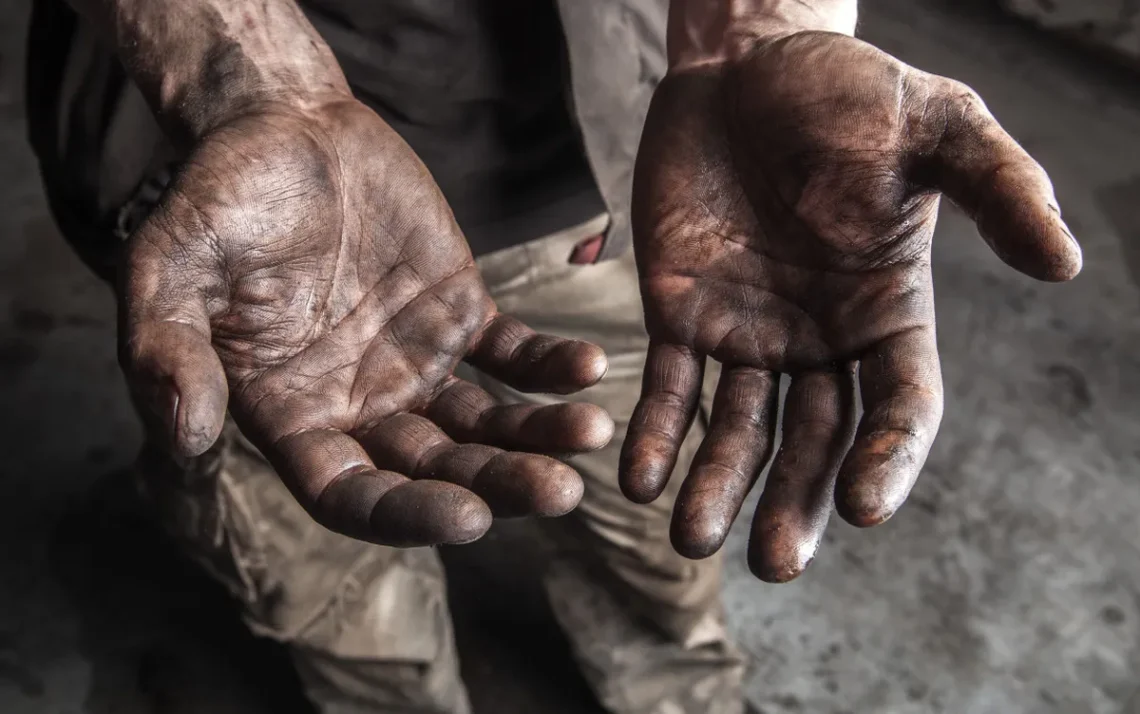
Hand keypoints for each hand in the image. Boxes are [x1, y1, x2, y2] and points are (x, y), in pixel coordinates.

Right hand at [123, 97, 613, 546]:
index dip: (407, 515)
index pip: (351, 495)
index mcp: (292, 418)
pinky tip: (589, 368)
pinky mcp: (458, 313)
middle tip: (561, 493)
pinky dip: (550, 364)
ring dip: (537, 435)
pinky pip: (511, 353)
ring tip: (593, 434)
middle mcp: (360, 406)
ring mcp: (415, 363)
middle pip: (436, 470)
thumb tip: (187, 439)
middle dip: (498, 486)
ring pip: (485, 422)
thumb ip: (166, 353)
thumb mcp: (167, 270)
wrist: (280, 127)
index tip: (471, 520)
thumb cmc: (216, 201)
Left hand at [623, 31, 1080, 580]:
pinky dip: (657, 435)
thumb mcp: (937, 127)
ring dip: (716, 487)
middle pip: (814, 442)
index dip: (887, 459)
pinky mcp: (681, 313)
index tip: (863, 509)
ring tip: (692, 540)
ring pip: (736, 429)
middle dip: (794, 502)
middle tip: (774, 563)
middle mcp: (819, 339)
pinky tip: (641, 482)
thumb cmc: (848, 92)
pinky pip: (669, 386)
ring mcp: (747, 332)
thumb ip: (998, 187)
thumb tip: (1064, 264)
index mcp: (887, 312)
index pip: (899, 406)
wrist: (747, 65)